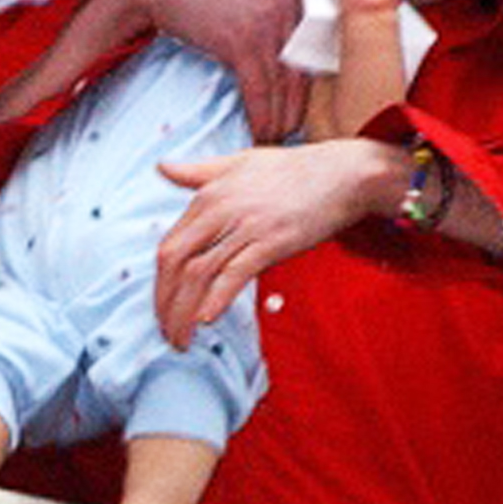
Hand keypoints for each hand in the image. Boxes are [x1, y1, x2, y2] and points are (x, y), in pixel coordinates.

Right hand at [105, 0, 307, 141]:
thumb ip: (279, 22)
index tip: (298, 112)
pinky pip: (259, 90)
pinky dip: (259, 117)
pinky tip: (258, 132)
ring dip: (277, 121)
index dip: (305, 88)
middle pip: (301, 71)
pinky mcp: (243, 41)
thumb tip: (294, 66)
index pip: (311, 52)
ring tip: (272, 139)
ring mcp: (269, 22)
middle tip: (288, 134)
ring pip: (282, 86)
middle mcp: (291, 5)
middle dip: (294, 109)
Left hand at [154, 140, 395, 343]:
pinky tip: (207, 319)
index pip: (169, 246)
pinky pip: (235, 273)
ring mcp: (245, 227)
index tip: (161, 309)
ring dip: (184, 313)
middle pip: (175, 262)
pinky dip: (217, 298)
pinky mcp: (271, 241)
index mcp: (208, 196)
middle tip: (165, 333)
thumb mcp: (238, 162)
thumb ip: (198, 171)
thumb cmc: (293, 170)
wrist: (342, 175)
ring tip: (182, 340)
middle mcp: (220, 210)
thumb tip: (162, 167)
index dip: (160, 284)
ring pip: (199, 274)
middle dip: (164, 304)